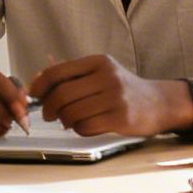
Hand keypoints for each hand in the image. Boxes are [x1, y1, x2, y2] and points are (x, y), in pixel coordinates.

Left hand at [28, 55, 181, 136]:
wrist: (159, 103)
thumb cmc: (123, 89)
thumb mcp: (101, 72)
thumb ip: (72, 74)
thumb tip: (36, 80)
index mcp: (98, 62)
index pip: (57, 72)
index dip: (39, 86)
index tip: (34, 96)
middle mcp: (106, 76)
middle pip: (62, 94)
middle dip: (49, 108)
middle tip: (49, 115)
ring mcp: (115, 97)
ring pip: (72, 113)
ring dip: (65, 121)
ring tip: (70, 121)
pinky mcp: (120, 118)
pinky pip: (86, 127)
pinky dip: (79, 130)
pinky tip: (85, 126)